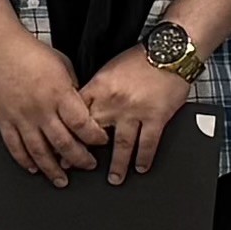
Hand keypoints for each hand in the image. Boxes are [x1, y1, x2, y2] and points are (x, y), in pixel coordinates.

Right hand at [0, 26, 110, 184]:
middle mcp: (41, 109)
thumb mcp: (63, 65)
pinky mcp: (4, 120)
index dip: (95, 138)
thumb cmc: (29, 51)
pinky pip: (15, 147)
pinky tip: (33, 168)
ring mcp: (21, 117)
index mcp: (59, 94)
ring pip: (40, 152)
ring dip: (53, 170)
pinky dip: (25, 161)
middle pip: (64, 144)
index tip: (100, 142)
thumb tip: (82, 106)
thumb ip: (73, 89)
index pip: (82, 124)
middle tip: (88, 165)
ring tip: (62, 179)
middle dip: (80, 159)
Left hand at [79, 51, 195, 180]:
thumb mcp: (109, 70)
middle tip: (78, 169)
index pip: (77, 115)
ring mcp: (135, 111)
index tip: (61, 148)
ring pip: (122, 145)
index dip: (67, 134)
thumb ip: (96, 91)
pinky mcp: (156, 116)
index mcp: (99, 87)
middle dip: (85, 154)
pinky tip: (141, 167)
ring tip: (114, 178)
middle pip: (94, 133)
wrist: (169, 51)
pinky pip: (148, 143)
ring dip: (117, 165)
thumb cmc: (140, 58)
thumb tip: (82, 109)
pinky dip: (144, 158)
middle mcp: (114, 101)